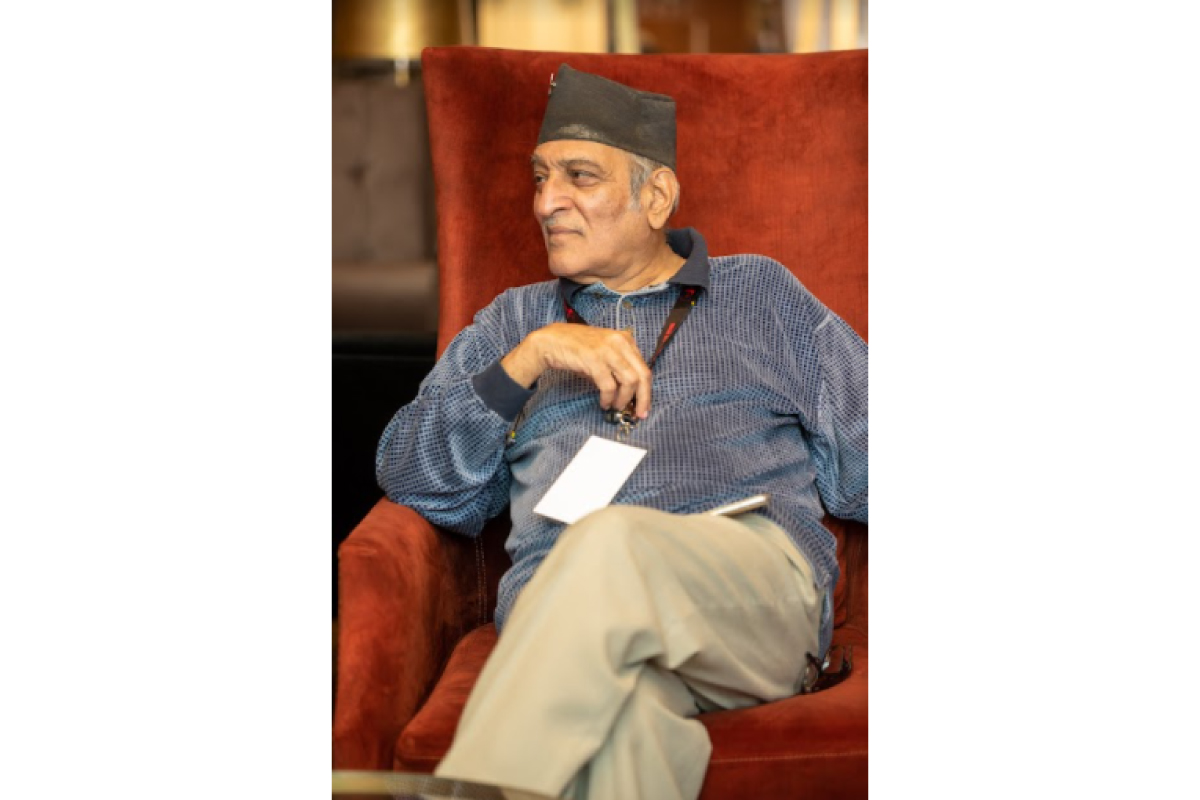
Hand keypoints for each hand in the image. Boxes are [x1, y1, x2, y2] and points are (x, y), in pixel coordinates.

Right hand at [501, 323, 652, 418]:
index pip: (645, 368)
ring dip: (624, 399)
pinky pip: (609, 385)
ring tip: (615, 407)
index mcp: (625, 339)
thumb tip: (631, 394)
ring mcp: (607, 349)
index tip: (644, 406)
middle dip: (643, 398)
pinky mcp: (594, 359)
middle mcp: (620, 342)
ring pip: (629, 381)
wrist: (551, 341)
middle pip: (642, 375)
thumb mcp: (605, 353)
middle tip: (638, 414)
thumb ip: (619, 368)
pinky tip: (604, 403)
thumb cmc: (578, 350)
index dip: (647, 391)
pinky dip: (608, 398)